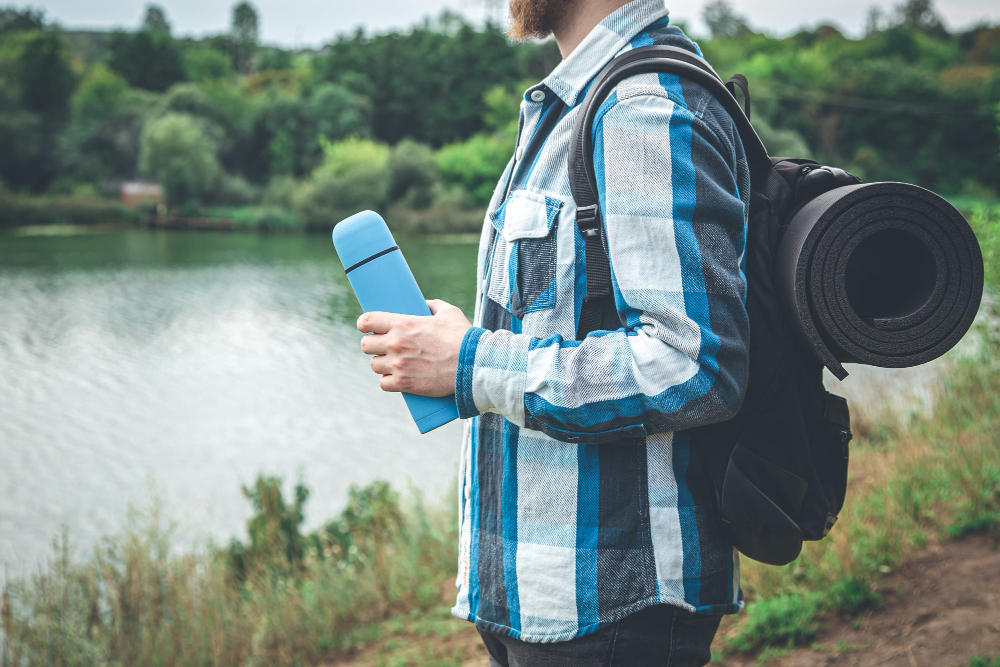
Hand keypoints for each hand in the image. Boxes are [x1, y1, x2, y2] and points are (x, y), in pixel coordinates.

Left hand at [357, 299, 471, 396]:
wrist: (472, 365)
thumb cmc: (463, 337)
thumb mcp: (449, 313)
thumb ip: (433, 305)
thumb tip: (425, 304)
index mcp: (403, 324)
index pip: (367, 321)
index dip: (364, 324)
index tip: (366, 328)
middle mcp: (396, 343)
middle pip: (365, 345)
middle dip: (373, 346)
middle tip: (383, 348)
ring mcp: (398, 365)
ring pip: (374, 365)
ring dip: (382, 365)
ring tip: (393, 364)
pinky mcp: (404, 383)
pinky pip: (383, 384)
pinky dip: (389, 382)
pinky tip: (396, 378)